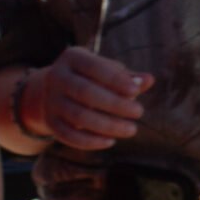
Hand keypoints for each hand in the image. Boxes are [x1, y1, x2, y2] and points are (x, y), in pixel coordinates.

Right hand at [31, 47, 148, 151]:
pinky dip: (90, 141)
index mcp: (72, 57)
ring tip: (131, 129)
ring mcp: (50, 100)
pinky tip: (110, 141)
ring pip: (78, 116)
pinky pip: (68, 135)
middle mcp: (56, 77)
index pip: (95, 67)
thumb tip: (149, 80)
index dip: (115, 79)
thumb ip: (127, 76)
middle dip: (115, 104)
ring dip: (107, 126)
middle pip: (85, 93)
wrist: (54, 91)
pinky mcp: (49, 121)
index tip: (137, 91)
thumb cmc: (91, 78)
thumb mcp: (106, 70)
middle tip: (139, 112)